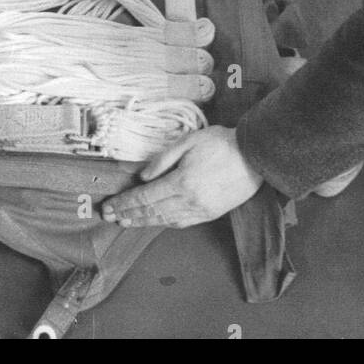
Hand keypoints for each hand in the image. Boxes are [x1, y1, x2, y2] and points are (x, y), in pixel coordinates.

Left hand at [100, 126, 262, 227]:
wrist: (254, 156)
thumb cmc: (221, 143)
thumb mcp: (189, 141)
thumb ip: (163, 159)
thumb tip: (143, 176)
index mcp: (181, 181)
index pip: (145, 196)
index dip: (125, 203)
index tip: (109, 206)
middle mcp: (189, 201)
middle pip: (151, 211)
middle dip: (128, 214)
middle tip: (109, 217)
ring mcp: (200, 210)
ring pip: (165, 220)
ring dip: (143, 222)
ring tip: (126, 222)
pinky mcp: (210, 214)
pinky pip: (181, 223)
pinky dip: (164, 223)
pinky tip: (154, 221)